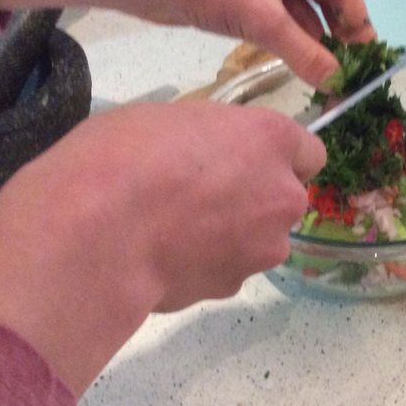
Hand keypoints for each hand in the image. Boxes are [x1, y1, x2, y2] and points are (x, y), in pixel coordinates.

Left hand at [0, 0, 375, 86]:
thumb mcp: (262, 20)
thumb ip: (303, 52)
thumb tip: (336, 83)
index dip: (357, 28)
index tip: (366, 66)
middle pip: (328, 0)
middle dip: (335, 36)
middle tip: (347, 77)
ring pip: (303, 11)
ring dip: (312, 41)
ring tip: (326, 78)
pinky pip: (281, 15)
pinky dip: (289, 38)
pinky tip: (299, 64)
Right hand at [0, 101, 324, 394]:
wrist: (96, 236)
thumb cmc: (123, 156)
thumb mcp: (168, 118)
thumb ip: (211, 139)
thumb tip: (211, 158)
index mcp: (271, 139)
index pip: (309, 152)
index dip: (277, 157)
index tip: (247, 159)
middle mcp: (283, 196)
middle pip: (286, 198)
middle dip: (256, 198)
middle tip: (201, 195)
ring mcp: (264, 247)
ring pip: (261, 239)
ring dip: (233, 235)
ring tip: (175, 230)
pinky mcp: (234, 286)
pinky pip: (228, 268)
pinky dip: (207, 264)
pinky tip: (164, 257)